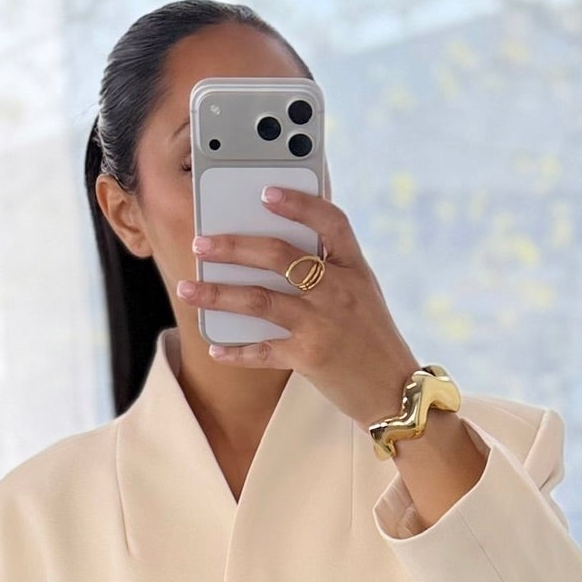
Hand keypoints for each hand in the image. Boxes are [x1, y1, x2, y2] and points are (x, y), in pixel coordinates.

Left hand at [174, 184, 418, 429]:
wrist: (394, 389)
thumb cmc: (372, 337)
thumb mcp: (363, 292)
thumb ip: (331, 267)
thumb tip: (278, 245)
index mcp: (354, 267)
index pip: (329, 221)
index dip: (298, 203)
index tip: (266, 192)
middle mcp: (339, 290)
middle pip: (280, 256)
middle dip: (234, 247)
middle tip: (200, 243)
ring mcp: (322, 323)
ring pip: (260, 300)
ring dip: (218, 294)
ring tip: (188, 289)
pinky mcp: (310, 357)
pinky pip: (263, 351)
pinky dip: (236, 350)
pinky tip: (215, 347)